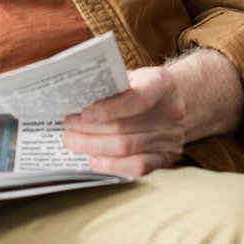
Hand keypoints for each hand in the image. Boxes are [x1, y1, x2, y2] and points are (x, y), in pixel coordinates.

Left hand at [63, 66, 186, 176]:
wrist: (175, 100)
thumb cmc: (143, 86)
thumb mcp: (132, 76)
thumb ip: (111, 85)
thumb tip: (76, 97)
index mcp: (162, 84)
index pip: (138, 98)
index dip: (110, 109)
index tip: (84, 114)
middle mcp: (171, 112)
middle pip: (125, 128)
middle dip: (90, 130)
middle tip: (68, 127)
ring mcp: (171, 137)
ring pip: (127, 149)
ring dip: (93, 147)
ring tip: (72, 141)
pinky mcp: (166, 157)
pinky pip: (138, 167)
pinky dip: (112, 165)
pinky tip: (93, 160)